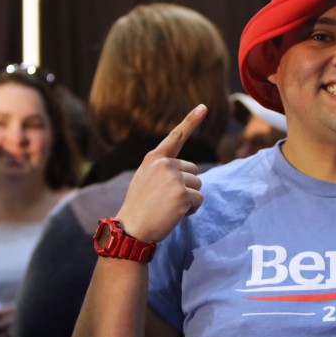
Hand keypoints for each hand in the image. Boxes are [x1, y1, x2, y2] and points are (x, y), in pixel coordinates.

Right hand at [115, 104, 207, 241]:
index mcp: (154, 158)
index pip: (176, 136)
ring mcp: (174, 178)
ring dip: (189, 199)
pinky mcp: (182, 194)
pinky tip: (174, 214)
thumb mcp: (145, 179)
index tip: (204, 107)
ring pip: (198, 185)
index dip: (191, 121)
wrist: (131, 229)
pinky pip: (199, 200)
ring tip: (168, 207)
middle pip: (194, 170)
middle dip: (187, 185)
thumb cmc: (140, 207)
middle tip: (166, 199)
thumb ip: (163, 170)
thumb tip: (190, 172)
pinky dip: (192, 210)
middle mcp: (164, 164)